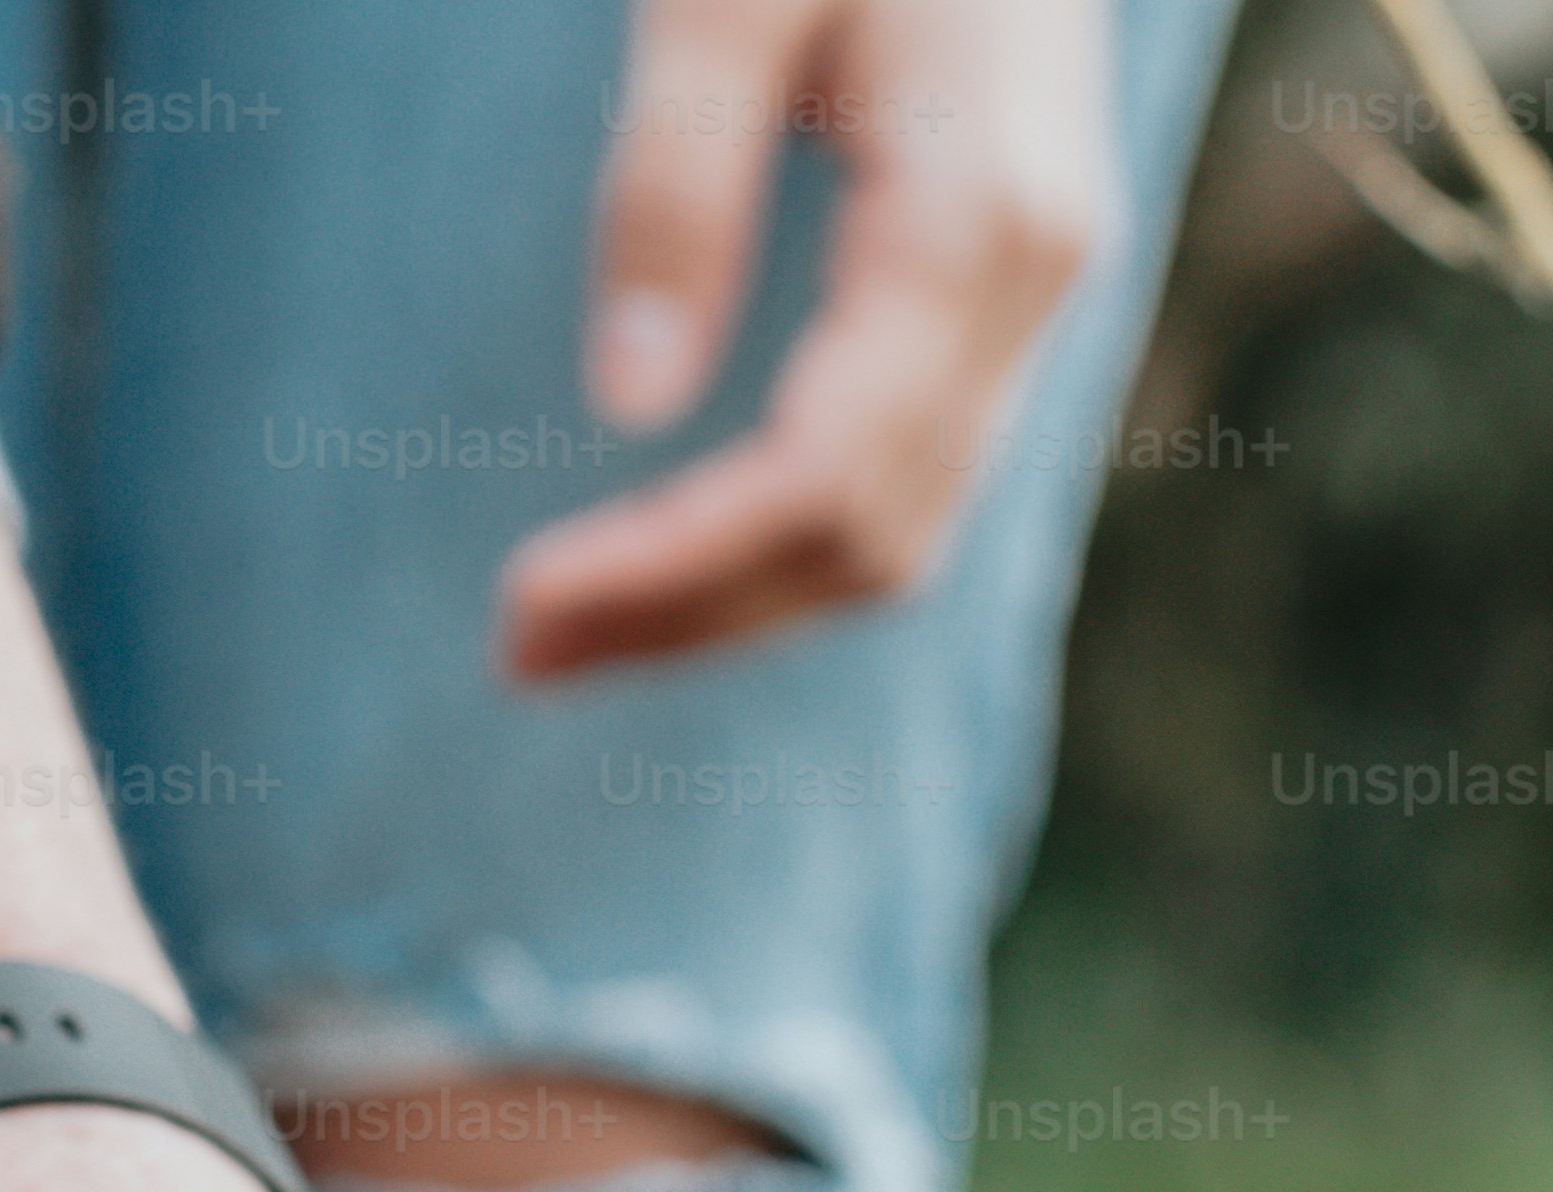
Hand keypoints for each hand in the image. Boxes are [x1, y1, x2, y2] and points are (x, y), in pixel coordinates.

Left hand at [496, 0, 1120, 681]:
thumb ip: (678, 180)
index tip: (521, 610)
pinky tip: (673, 552)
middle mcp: (1038, 280)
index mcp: (982, 214)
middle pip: (866, 537)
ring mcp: (1039, 293)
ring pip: (900, 529)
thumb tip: (632, 403)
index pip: (824, 474)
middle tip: (512, 650)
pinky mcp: (1006, 291)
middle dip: (687, 613)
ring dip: (732, 601)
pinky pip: (908, 472)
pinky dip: (786, 541)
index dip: (671, 569)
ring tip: (567, 630)